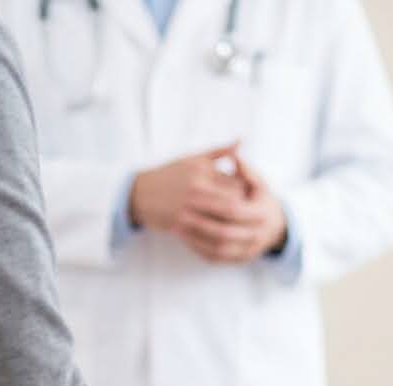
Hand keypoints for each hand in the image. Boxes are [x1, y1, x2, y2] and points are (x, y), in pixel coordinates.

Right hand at [129, 143, 246, 232]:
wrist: (139, 193)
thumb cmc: (170, 174)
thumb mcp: (193, 158)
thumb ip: (220, 151)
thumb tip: (242, 141)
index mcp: (201, 170)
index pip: (236, 184)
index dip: (247, 195)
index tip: (251, 200)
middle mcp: (195, 188)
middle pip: (232, 205)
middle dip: (245, 214)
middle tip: (252, 219)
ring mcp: (187, 207)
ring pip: (221, 222)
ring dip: (234, 228)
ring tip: (241, 230)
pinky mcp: (180, 223)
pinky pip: (205, 234)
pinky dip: (217, 237)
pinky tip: (223, 237)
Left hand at [173, 154, 287, 263]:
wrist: (273, 227)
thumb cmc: (260, 200)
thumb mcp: (259, 184)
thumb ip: (247, 170)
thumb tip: (235, 154)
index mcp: (262, 213)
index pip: (233, 209)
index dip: (211, 203)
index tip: (190, 195)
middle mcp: (257, 235)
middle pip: (223, 232)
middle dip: (199, 224)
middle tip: (178, 215)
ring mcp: (247, 250)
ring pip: (217, 249)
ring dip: (195, 239)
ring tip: (175, 227)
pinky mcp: (237, 260)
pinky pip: (214, 258)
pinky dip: (198, 249)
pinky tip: (183, 238)